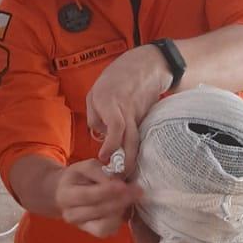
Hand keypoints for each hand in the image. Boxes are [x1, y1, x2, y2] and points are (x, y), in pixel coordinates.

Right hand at [53, 160, 142, 238]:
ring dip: (121, 211)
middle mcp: (71, 215)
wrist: (64, 193)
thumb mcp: (84, 167)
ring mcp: (82, 226)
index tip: (124, 185)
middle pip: (98, 210)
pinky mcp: (92, 232)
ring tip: (132, 198)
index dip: (107, 191)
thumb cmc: (77, 177)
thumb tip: (118, 181)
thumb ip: (99, 172)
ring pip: (104, 225)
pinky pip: (108, 231)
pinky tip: (125, 208)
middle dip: (121, 200)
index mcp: (66, 196)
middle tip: (138, 190)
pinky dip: (119, 220)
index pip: (88, 195)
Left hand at [86, 45, 171, 174]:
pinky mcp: (146, 117)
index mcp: (109, 101)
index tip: (104, 158)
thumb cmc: (117, 77)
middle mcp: (125, 109)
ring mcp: (138, 114)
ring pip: (137, 140)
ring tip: (128, 175)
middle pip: (129, 139)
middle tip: (119, 178)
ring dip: (133, 159)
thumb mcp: (95, 92)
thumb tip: (101, 136)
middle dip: (125, 161)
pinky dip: (137, 149)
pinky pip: (140, 135)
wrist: (148, 65)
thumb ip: (94, 116)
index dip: (110, 144)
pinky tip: (134, 161)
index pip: (114, 126)